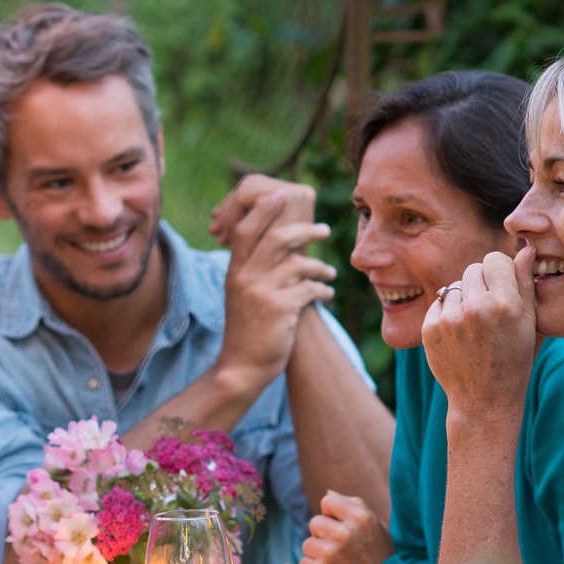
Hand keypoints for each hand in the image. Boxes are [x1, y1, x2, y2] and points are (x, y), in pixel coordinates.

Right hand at [209, 176, 336, 388]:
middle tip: (324, 230)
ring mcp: (261, 293)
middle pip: (275, 238)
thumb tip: (280, 242)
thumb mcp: (242, 294)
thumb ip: (254, 268)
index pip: (245, 229)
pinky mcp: (279, 310)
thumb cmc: (247, 329)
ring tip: (329, 272)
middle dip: (304, 230)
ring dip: (319, 266)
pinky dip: (322, 289)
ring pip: (297, 263)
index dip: (263, 209)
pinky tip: (326, 294)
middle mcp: (244, 278)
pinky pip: (308, 289)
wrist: (241, 367)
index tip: (282, 196)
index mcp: (234, 271)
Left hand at [297, 491, 391, 563]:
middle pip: (315, 523)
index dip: (332, 515)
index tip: (341, 527)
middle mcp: (344, 533)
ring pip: (308, 544)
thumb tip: (328, 493)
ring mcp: (329, 553)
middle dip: (324, 536)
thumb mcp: (375, 528)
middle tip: (342, 551)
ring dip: (319, 554)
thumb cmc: (379, 560)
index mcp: (360, 518)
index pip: (328, 501)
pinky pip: (304, 562)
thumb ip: (354, 506)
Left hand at [422, 248, 537, 427]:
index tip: (503, 288)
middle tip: (489, 309)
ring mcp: (449, 319)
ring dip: (464, 297)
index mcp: (505, 305)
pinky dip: (448, 312)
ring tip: (475, 324)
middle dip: (482, 283)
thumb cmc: (514, 360)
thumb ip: (526, 283)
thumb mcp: (530, 324)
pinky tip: (460, 333)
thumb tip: (525, 249)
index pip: (495, 259)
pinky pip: (439, 302)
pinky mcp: (430, 328)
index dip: (500, 272)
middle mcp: (475, 308)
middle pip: (474, 268)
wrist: (484, 399)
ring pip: (455, 285)